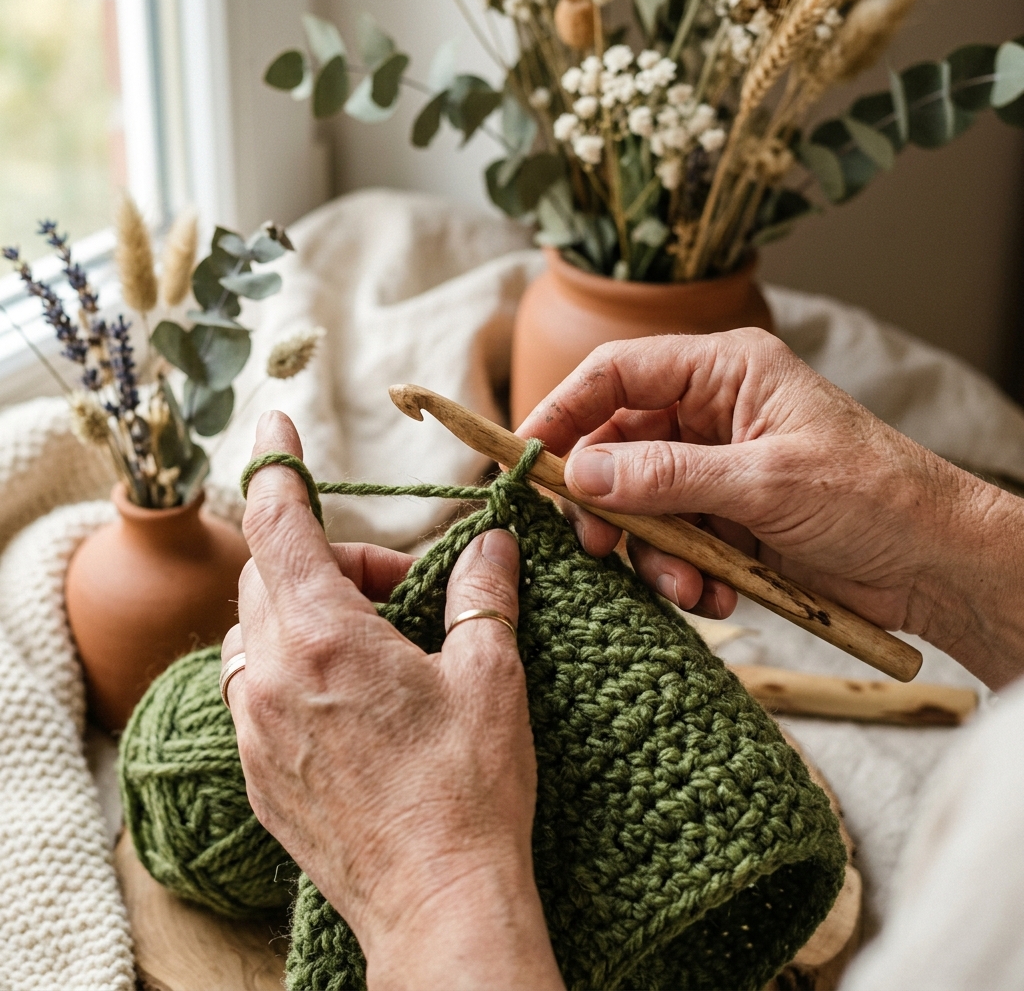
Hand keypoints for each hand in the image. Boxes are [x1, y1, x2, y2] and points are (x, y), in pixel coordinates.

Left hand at [224, 411, 563, 989]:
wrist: (439, 905)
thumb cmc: (469, 791)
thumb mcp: (491, 675)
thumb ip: (481, 593)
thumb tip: (493, 543)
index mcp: (325, 638)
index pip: (278, 522)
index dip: (276, 465)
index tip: (273, 425)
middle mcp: (270, 678)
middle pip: (270, 575)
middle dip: (329, 557)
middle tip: (399, 585)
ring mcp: (254, 730)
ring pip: (256, 632)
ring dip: (307, 612)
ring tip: (377, 642)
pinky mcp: (259, 772)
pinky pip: (254, 688)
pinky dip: (293, 664)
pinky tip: (351, 694)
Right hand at [517, 330, 1023, 687]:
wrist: (935, 566)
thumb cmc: (873, 498)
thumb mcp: (764, 483)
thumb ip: (665, 476)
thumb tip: (580, 473)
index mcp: (726, 373)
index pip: (619, 373)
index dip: (565, 409)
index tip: (526, 455)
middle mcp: (714, 414)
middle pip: (618, 444)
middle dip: (608, 501)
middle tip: (598, 544)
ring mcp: (717, 469)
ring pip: (640, 503)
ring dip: (652, 551)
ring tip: (685, 585)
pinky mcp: (725, 519)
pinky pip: (673, 541)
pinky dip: (683, 574)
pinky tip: (717, 597)